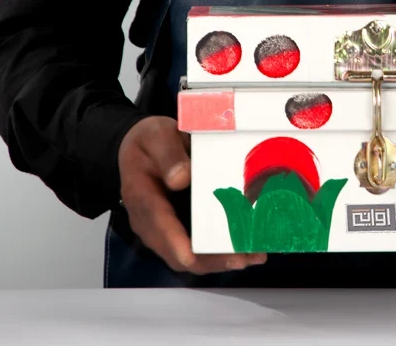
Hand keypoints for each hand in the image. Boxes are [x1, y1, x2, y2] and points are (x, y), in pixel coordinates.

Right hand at [118, 115, 266, 273]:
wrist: (145, 147)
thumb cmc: (151, 140)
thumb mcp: (157, 135)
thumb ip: (168, 154)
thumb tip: (181, 179)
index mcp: (141, 195)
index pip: (157, 223)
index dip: (174, 242)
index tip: (190, 257)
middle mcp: (149, 221)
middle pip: (176, 252)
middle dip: (209, 259)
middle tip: (242, 259)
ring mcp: (164, 230)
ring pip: (190, 256)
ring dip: (221, 261)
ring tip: (254, 256)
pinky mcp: (180, 231)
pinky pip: (199, 249)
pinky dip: (222, 252)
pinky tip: (250, 249)